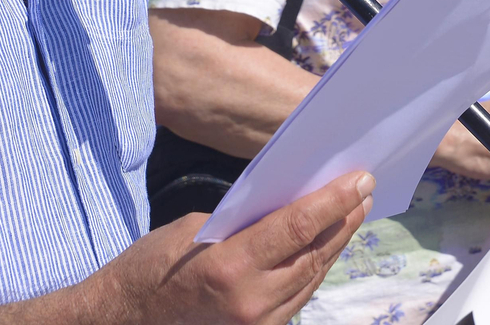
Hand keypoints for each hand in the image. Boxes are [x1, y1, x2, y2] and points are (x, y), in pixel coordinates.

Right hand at [92, 171, 374, 324]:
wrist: (125, 318)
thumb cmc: (152, 265)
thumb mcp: (196, 229)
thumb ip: (246, 222)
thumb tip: (289, 204)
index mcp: (231, 267)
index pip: (297, 227)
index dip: (333, 201)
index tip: (359, 179)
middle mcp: (252, 302)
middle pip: (313, 253)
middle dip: (343, 220)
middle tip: (364, 190)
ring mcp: (258, 324)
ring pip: (311, 277)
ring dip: (335, 244)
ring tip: (354, 213)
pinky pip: (298, 295)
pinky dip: (314, 268)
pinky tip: (325, 245)